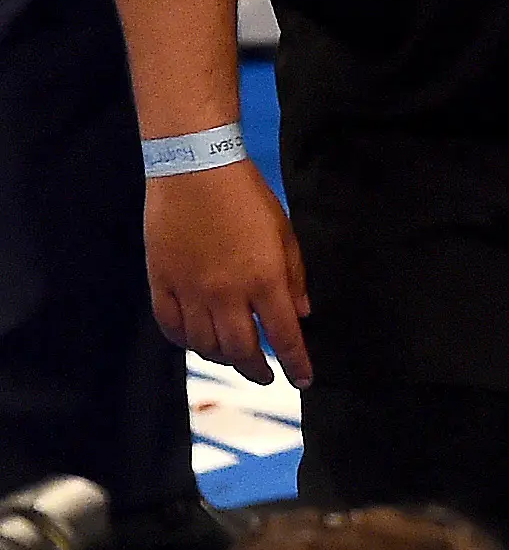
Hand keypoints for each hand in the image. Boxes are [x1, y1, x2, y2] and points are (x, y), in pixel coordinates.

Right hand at [147, 157, 311, 386]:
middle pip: (241, 350)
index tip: (305, 380)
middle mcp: (226, 293)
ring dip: (223, 359)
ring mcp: (190, 291)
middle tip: (267, 377)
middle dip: (258, 370)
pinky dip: (186, 342)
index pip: (284, 335)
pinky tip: (197, 343)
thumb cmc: (247, 197)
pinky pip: (171, 328)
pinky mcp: (162, 283)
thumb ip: (294, 277)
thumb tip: (302, 314)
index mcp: (264, 280)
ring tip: (236, 359)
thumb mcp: (284, 233)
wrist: (194, 170)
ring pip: (204, 345)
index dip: (297, 363)